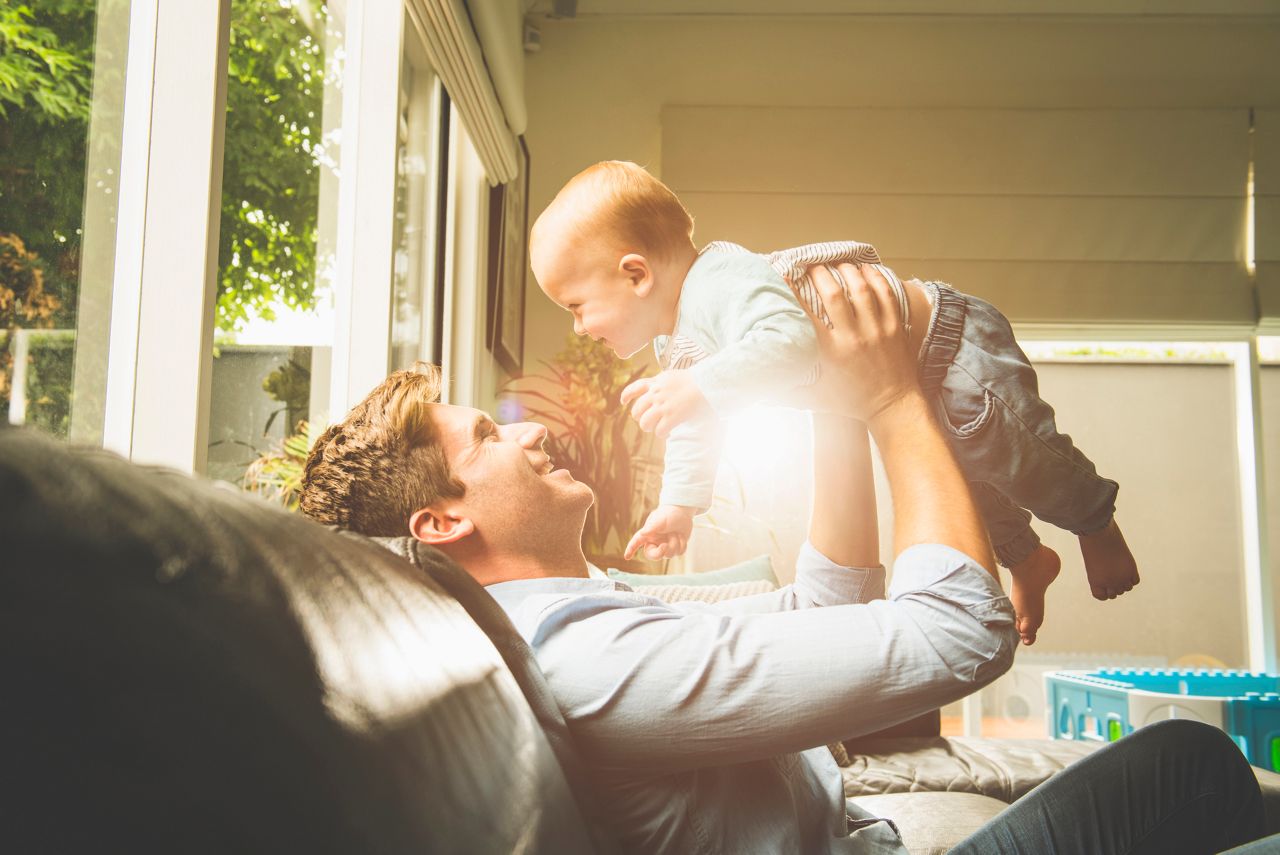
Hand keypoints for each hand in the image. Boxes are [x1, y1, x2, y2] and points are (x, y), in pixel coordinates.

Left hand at [620, 370, 712, 437]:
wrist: (707, 384)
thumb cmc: (695, 380)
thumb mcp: (672, 375)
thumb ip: (661, 381)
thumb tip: (655, 385)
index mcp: (656, 383)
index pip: (635, 388)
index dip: (626, 395)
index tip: (622, 402)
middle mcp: (656, 394)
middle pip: (637, 410)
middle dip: (640, 418)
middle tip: (647, 421)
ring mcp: (662, 406)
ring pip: (645, 423)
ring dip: (649, 428)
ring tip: (656, 428)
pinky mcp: (671, 417)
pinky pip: (659, 431)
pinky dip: (662, 434)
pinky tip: (667, 433)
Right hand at [624, 504, 695, 560]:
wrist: (683, 511)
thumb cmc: (669, 513)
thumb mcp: (660, 519)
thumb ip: (652, 527)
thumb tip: (642, 533)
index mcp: (648, 534)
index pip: (636, 542)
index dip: (631, 549)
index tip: (627, 557)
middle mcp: (655, 541)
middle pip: (653, 555)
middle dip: (660, 553)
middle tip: (665, 545)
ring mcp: (666, 545)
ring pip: (669, 554)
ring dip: (675, 543)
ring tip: (676, 533)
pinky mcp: (675, 547)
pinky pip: (679, 553)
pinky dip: (682, 544)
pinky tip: (681, 536)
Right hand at [798, 263, 919, 423]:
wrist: (893, 407)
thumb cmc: (852, 403)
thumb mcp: (816, 399)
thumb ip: (788, 393)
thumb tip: (760, 393)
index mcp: (831, 352)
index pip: (807, 314)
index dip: (794, 292)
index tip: (785, 277)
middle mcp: (854, 337)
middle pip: (834, 294)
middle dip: (821, 274)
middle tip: (812, 265)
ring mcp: (877, 330)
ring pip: (862, 289)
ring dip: (848, 271)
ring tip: (838, 263)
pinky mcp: (895, 327)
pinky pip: (886, 294)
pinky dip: (876, 278)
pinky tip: (866, 270)